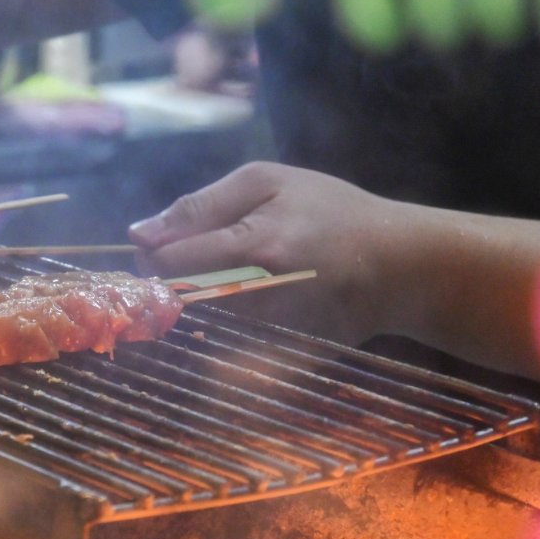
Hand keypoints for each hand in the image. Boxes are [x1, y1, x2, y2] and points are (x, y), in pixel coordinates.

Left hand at [128, 161, 396, 344]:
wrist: (401, 265)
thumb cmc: (332, 211)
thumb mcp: (268, 182)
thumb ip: (199, 205)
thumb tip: (138, 232)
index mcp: (252, 246)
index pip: (167, 261)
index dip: (150, 253)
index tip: (158, 244)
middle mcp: (257, 295)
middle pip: (176, 297)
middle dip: (168, 278)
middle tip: (188, 260)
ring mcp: (268, 331)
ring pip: (196, 321)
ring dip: (193, 300)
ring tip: (226, 277)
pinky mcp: (279, 356)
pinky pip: (224, 346)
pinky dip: (219, 323)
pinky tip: (242, 302)